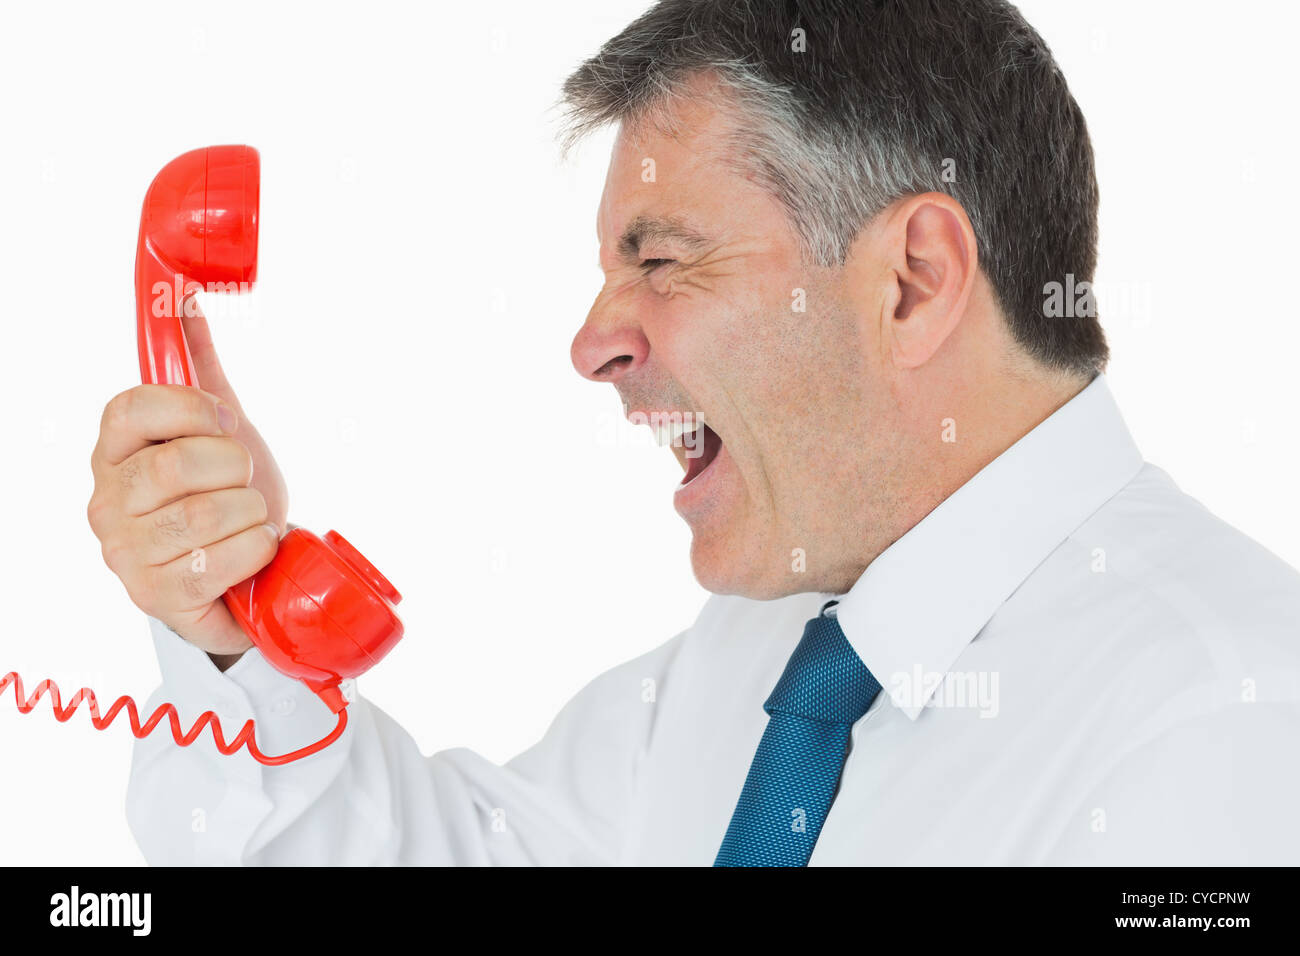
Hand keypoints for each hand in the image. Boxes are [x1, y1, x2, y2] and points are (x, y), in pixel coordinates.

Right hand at [87, 301, 288, 657]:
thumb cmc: (225, 493)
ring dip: (250, 513)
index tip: (228, 423)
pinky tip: (255, 548)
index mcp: (114, 451)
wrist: (246, 571)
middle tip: (245, 479)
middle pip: (174, 465)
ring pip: (203, 516)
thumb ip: (197, 366)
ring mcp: (127, 555)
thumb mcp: (217, 427)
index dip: (193, 409)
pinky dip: (255, 550)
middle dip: (234, 468)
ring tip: (250, 518)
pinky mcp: (157, 598)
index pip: (132, 408)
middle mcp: (108, 503)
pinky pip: (218, 562)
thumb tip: (183, 297)